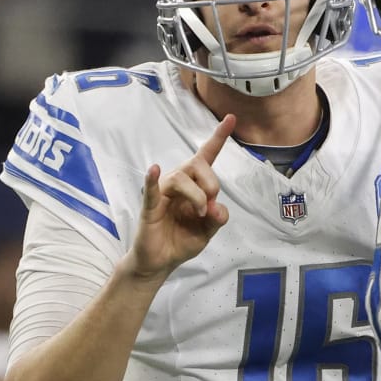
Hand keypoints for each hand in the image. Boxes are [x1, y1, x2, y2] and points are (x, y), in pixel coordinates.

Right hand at [125, 116, 233, 283]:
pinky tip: (153, 169)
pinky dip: (151, 179)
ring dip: (196, 195)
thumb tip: (218, 208)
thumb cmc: (181, 241)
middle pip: (197, 165)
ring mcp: (162, 193)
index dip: (218, 137)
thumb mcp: (207, 233)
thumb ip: (217, 219)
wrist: (161, 262)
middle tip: (210, 204)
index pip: (207, 156)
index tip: (231, 118)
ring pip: (181, 178)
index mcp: (194, 186)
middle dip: (211, 183)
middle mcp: (178, 183)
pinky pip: (151, 189)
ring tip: (199, 214)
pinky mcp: (150, 206)